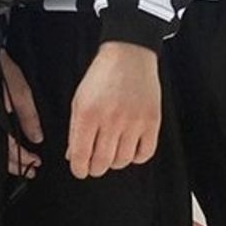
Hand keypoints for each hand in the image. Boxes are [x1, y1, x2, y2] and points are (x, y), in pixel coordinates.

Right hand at [0, 49, 42, 181]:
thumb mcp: (17, 87)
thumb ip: (27, 114)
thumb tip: (36, 138)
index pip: (9, 148)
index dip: (23, 159)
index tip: (35, 164)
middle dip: (14, 162)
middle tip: (29, 170)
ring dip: (4, 155)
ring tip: (18, 163)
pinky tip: (0, 145)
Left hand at [66, 41, 159, 179]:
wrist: (129, 55)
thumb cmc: (102, 77)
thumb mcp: (80, 100)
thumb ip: (75, 130)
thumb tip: (73, 157)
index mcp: (88, 113)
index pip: (81, 155)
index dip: (79, 169)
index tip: (80, 170)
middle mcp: (111, 119)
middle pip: (102, 162)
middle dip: (95, 168)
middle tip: (95, 164)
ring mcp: (134, 121)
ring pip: (123, 161)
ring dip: (115, 162)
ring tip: (112, 152)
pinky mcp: (152, 121)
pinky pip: (145, 154)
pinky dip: (137, 157)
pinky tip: (130, 148)